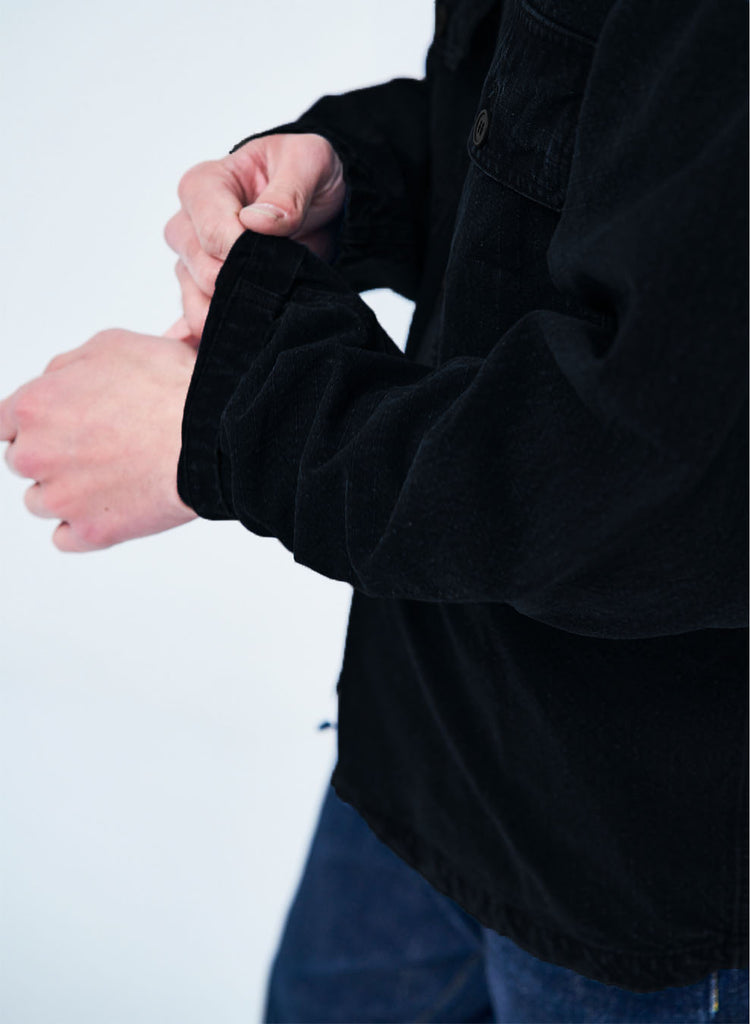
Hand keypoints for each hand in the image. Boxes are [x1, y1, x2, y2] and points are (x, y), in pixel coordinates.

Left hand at [0, 330, 198, 551]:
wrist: (212, 437)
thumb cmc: (169, 390)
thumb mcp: (111, 346)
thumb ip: (68, 367)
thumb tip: (56, 382)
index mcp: (34, 407)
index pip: (2, 423)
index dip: (33, 422)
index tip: (52, 426)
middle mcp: (37, 455)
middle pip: (22, 461)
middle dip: (51, 453)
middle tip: (95, 444)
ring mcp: (63, 499)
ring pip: (39, 501)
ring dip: (65, 490)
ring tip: (108, 475)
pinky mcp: (92, 533)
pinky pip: (65, 538)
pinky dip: (82, 525)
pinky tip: (108, 506)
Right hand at [164, 133, 344, 337]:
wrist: (315, 201)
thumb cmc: (303, 173)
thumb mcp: (308, 162)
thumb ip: (289, 190)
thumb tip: (259, 222)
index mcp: (203, 186)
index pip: (212, 233)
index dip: (246, 254)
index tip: (280, 256)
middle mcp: (187, 225)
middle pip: (204, 272)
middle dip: (247, 284)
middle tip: (285, 284)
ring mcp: (190, 263)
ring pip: (198, 303)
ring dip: (239, 312)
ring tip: (275, 306)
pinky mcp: (201, 292)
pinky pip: (197, 323)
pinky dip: (221, 335)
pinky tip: (244, 343)